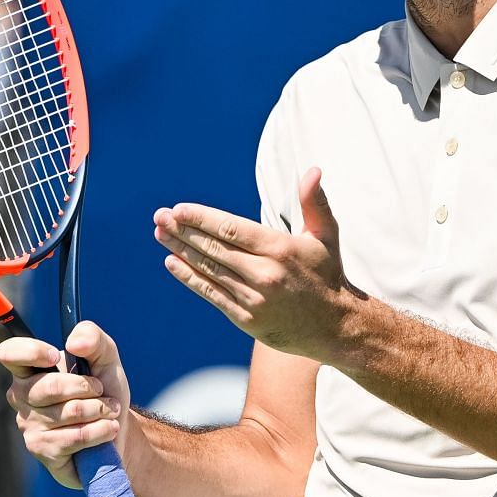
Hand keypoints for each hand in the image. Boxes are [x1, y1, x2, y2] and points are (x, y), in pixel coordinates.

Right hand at [0, 321, 130, 489]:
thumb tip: (74, 343)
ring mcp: (28, 423)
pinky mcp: (41, 449)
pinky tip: (107, 429)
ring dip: (100, 410)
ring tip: (108, 411)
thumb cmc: (104, 391)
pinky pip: (76, 436)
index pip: (9, 353)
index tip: (57, 356)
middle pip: (50, 387)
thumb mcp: (106, 358)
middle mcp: (21, 395)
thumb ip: (93, 339)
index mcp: (30, 368)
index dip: (31, 351)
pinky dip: (101, 430)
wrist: (115, 430)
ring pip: (70, 412)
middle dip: (87, 387)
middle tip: (102, 391)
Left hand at [154, 167, 357, 359]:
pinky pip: (212, 294)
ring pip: (209, 269)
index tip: (179, 209)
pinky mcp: (247, 318)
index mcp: (280, 248)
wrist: (336, 326)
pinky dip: (190, 278)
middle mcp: (265, 273)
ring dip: (181, 251)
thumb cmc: (328, 274)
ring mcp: (254, 298)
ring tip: (160, 234)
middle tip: (159, 217)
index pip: (232, 229)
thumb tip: (312, 170)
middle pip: (214, 247)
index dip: (202, 218)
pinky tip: (172, 263)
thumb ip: (314, 202)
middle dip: (183, 230)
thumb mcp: (326, 235)